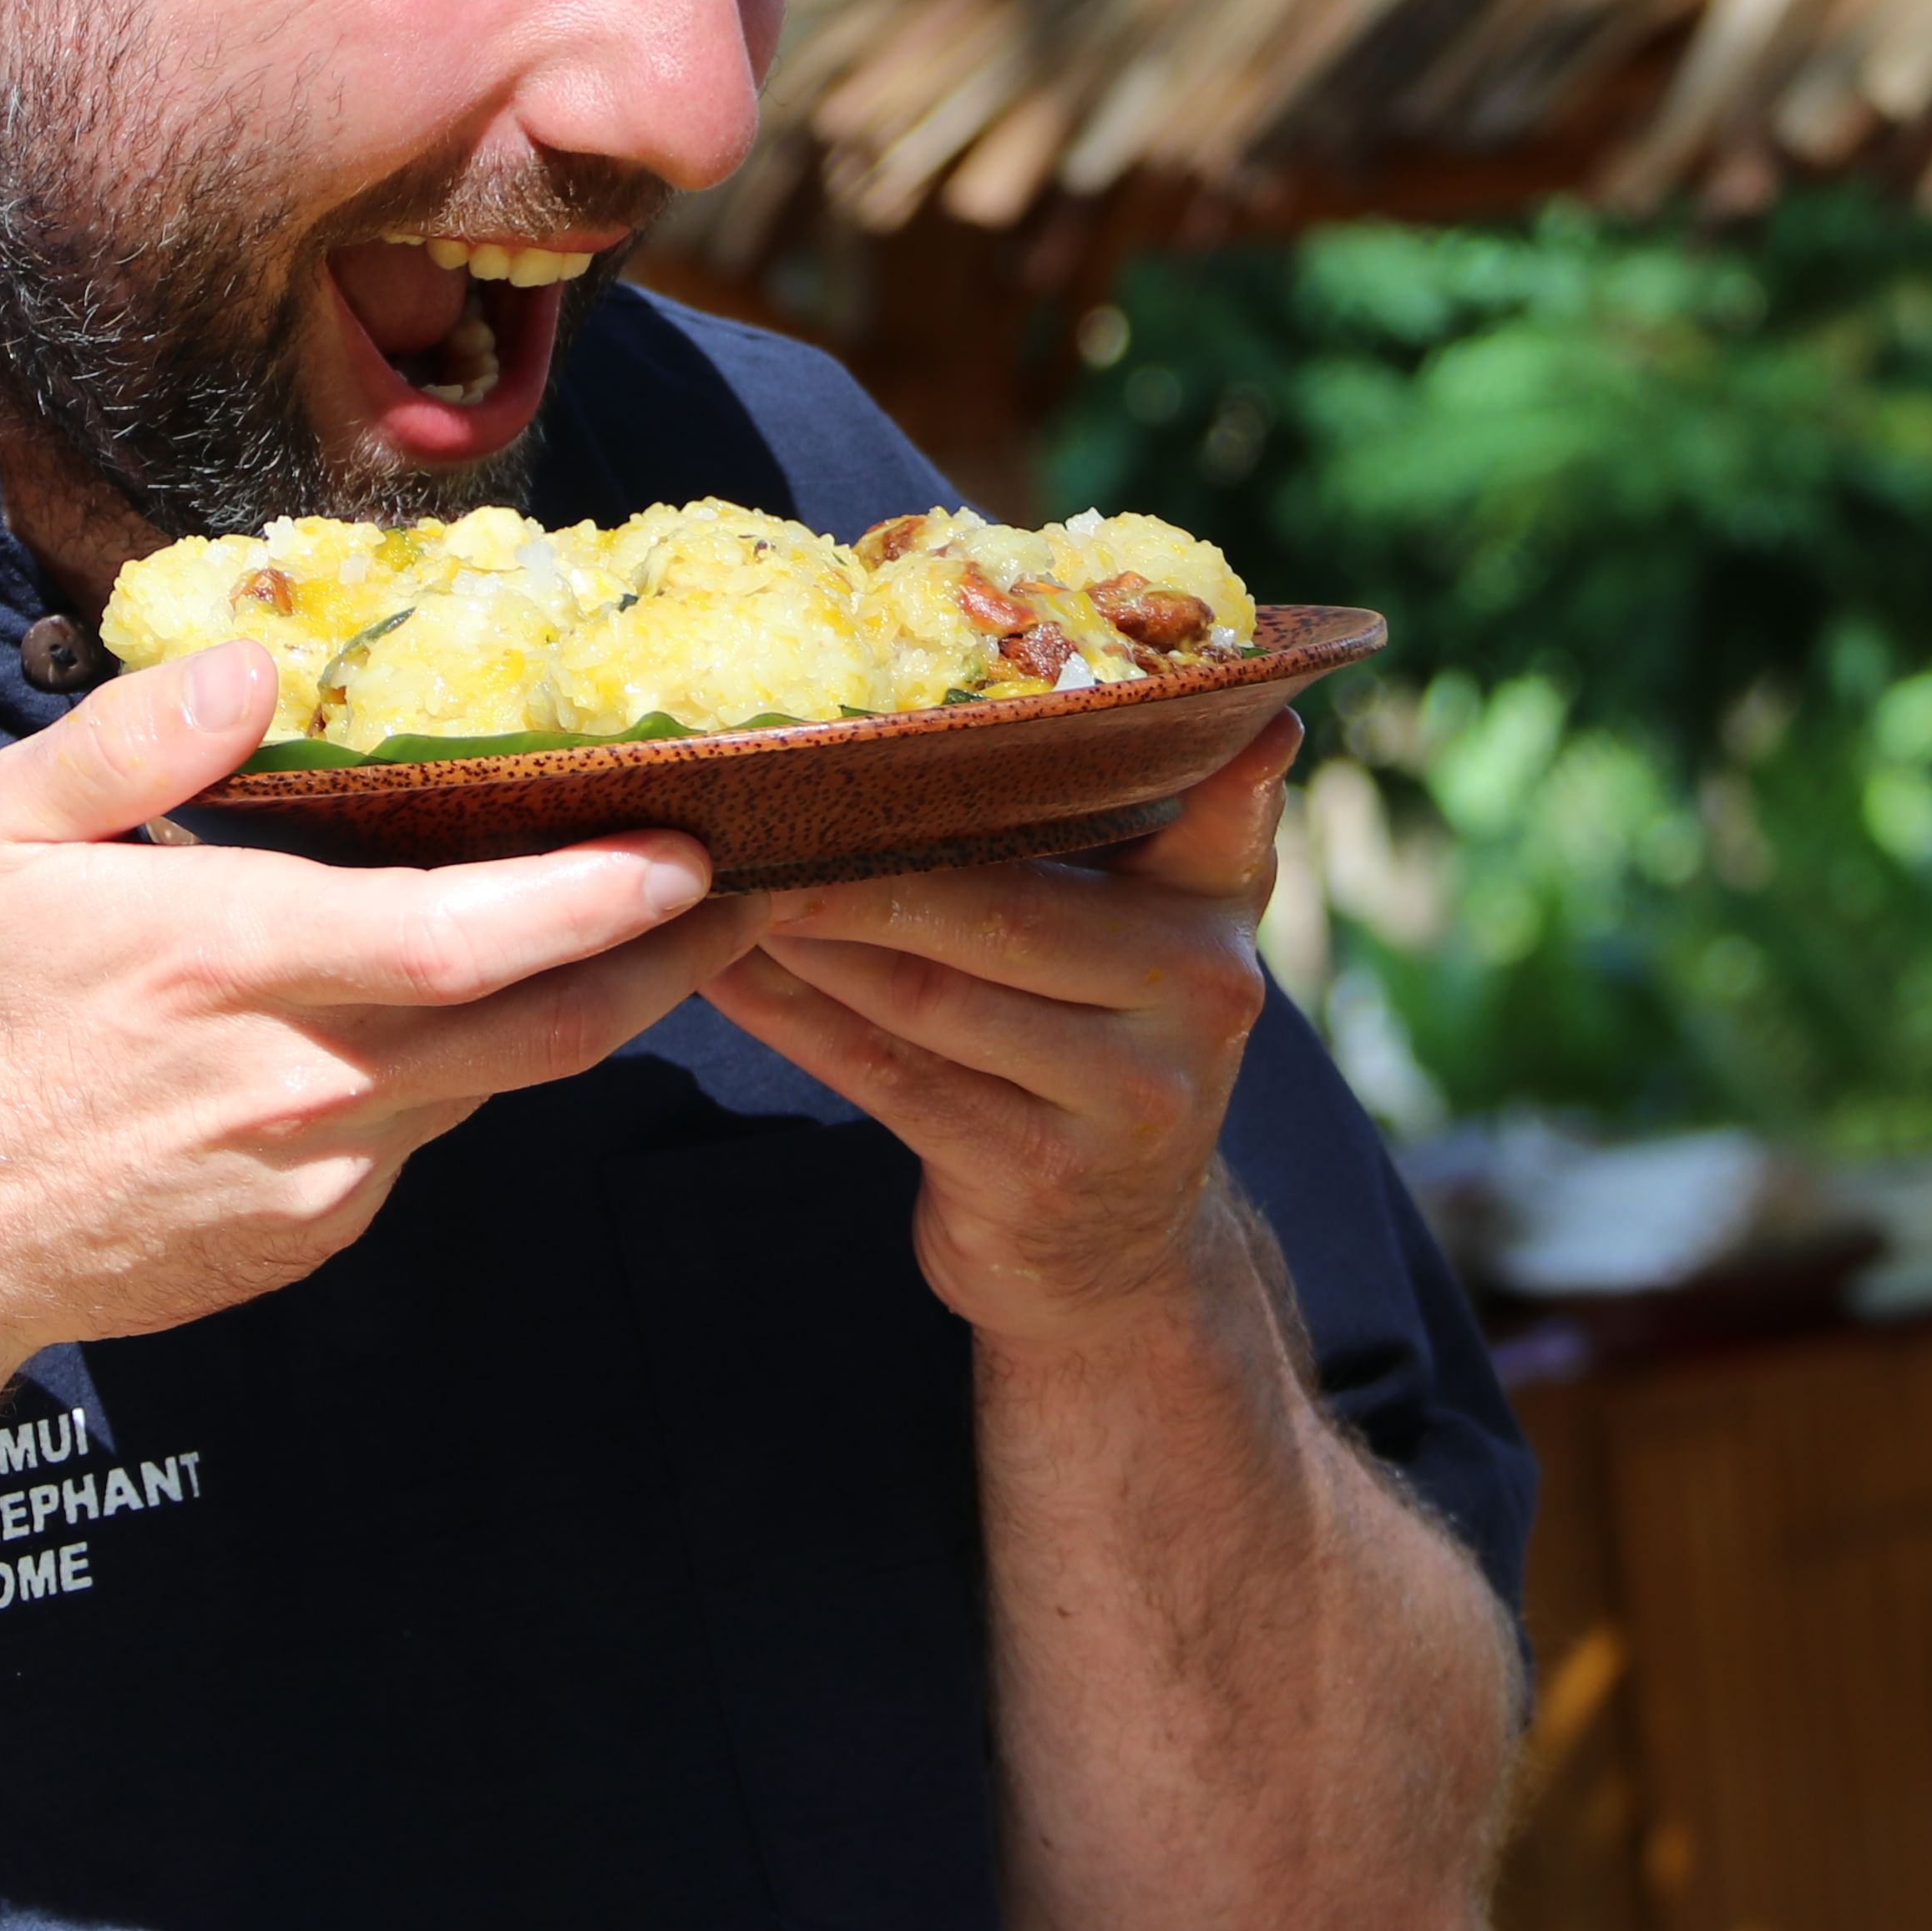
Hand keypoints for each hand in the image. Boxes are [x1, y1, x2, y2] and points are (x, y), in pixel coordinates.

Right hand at [0, 640, 773, 1381]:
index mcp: (230, 965)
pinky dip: (471, 1064)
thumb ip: (132, 741)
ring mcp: (323, 1175)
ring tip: (649, 920)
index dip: (594, 899)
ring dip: (583, 1004)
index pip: (460, 939)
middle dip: (670, 959)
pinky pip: (428, 1132)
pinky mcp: (321, 1231)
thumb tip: (251, 664)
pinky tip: (471, 1004)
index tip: (693, 848)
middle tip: (761, 885)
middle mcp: (304, 1081)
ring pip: (498, 1082)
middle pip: (542, 1031)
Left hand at [699, 711, 1297, 1345]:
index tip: (1009, 690)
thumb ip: (1119, 812)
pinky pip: (883, 1074)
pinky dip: (788, 1017)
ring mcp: (1131, 1095)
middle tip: (743, 790)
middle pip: (995, 903)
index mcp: (1221, 898)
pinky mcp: (1041, 1173)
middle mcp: (1203, 989)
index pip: (1203, 791)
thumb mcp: (1140, 925)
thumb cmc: (1089, 1040)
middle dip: (852, 852)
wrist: (1110, 1250)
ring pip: (923, 991)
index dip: (1120, 736)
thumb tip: (982, 680)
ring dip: (800, 932)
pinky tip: (714, 971)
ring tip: (710, 872)